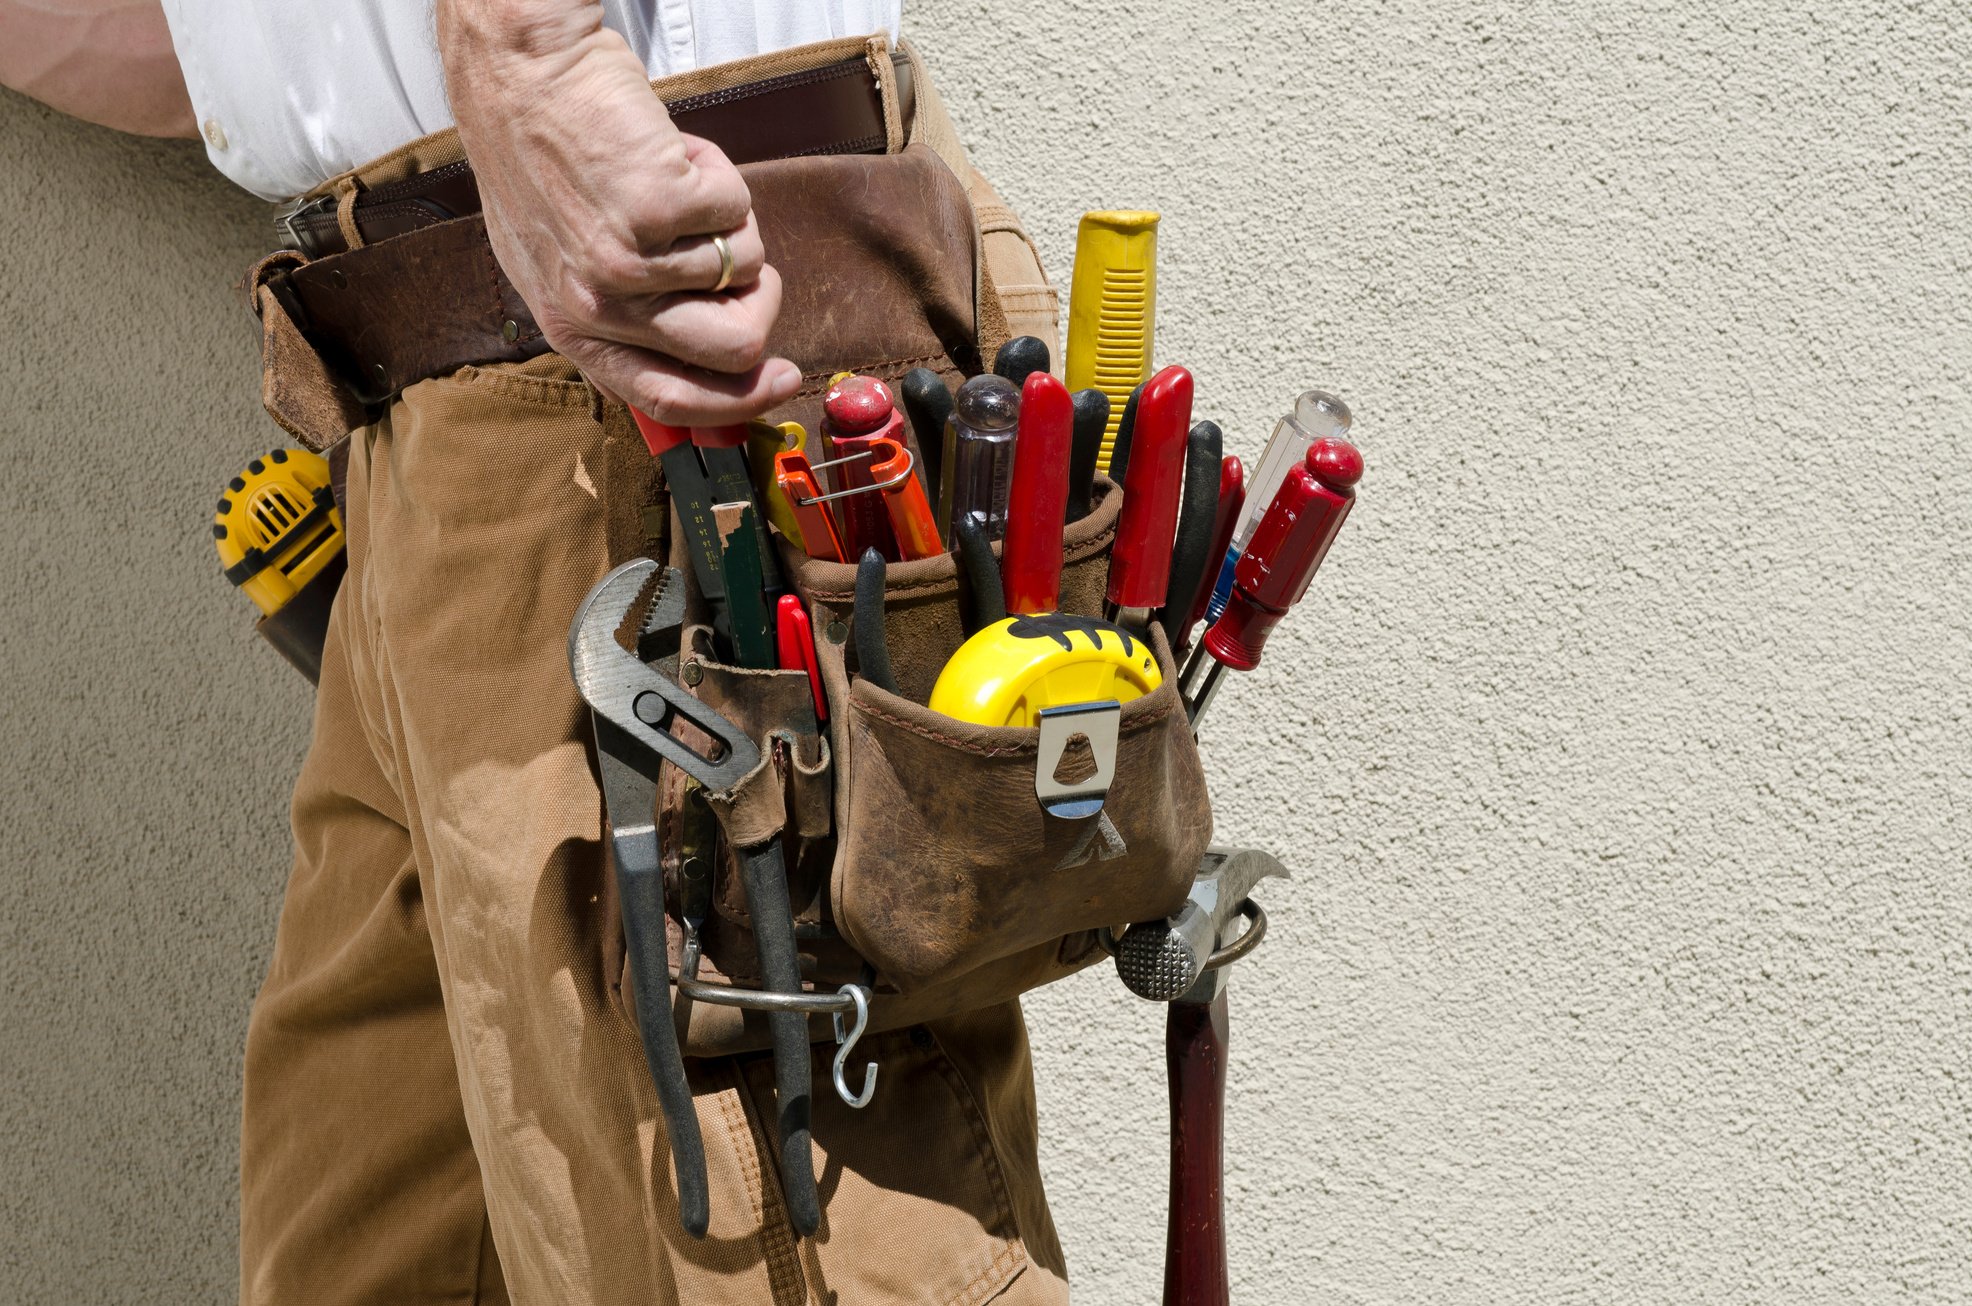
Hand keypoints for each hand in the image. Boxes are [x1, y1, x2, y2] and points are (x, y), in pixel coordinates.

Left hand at [440, 1, 800, 423]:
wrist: (523, 73)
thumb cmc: (540, 156)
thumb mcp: (558, 262)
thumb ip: (621, 318)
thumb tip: (704, 361)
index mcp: (571, 329)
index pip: (668, 397)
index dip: (738, 400)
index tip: (780, 379)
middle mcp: (599, 308)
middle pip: (734, 350)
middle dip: (761, 303)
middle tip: (746, 259)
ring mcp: (630, 261)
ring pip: (745, 269)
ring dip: (726, 219)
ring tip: (672, 181)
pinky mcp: (661, 208)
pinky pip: (739, 210)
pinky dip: (718, 174)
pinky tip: (669, 153)